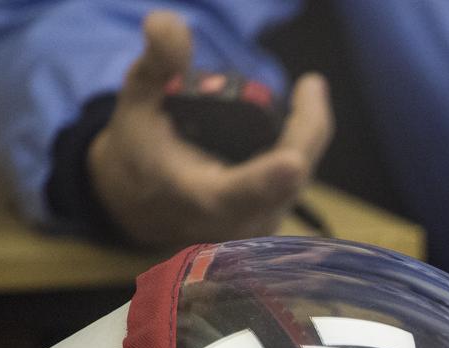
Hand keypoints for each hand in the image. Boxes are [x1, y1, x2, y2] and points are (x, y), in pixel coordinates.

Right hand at [87, 10, 333, 248]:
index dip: (268, 180)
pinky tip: (306, 110)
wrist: (145, 200)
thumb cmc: (141, 150)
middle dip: (305, 129)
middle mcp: (239, 220)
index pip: (241, 194)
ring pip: (301, 176)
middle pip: (290, 179)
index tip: (292, 161)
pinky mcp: (276, 213)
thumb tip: (170, 24)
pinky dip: (303, 142)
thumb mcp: (138, 103)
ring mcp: (262, 221)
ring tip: (308, 94)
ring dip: (307, 132)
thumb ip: (157, 65)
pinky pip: (301, 176)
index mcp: (201, 200)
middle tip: (310, 87)